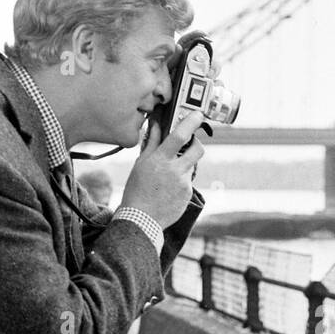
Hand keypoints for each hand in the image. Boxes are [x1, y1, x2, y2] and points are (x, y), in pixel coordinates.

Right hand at [119, 109, 205, 227]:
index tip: (197, 114)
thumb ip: (151, 143)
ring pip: (192, 166)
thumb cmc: (137, 190)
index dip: (191, 122)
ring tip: (168, 175)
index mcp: (160, 159)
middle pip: (198, 149)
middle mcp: (175, 170)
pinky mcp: (188, 194)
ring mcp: (184, 183)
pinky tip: (168, 190)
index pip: (179, 135)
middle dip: (196, 143)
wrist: (141, 219)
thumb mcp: (141, 164)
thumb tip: (155, 124)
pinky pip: (189, 181)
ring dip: (185, 165)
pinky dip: (181, 181)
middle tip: (189, 144)